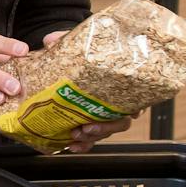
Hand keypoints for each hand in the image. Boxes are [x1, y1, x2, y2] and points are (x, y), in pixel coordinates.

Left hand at [39, 32, 137, 152]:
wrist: (69, 59)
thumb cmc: (81, 52)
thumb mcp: (73, 44)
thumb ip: (63, 40)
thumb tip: (50, 41)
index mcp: (120, 84)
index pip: (135, 98)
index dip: (133, 109)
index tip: (128, 113)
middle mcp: (116, 102)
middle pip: (121, 121)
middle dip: (105, 127)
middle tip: (88, 126)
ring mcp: (103, 115)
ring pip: (105, 132)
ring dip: (92, 137)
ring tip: (76, 135)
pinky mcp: (89, 123)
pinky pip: (90, 139)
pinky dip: (82, 145)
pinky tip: (72, 146)